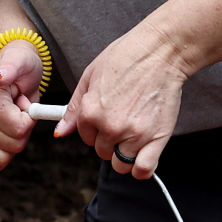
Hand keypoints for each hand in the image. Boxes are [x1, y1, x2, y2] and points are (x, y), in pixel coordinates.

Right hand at [0, 39, 46, 175]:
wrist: (9, 69)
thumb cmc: (19, 67)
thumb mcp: (21, 62)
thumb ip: (10, 70)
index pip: (19, 130)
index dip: (30, 119)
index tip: (23, 103)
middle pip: (13, 147)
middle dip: (23, 131)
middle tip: (17, 111)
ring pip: (3, 159)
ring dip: (14, 142)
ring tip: (11, 120)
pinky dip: (0, 158)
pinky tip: (3, 139)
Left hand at [57, 22, 186, 177]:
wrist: (161, 51)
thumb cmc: (127, 57)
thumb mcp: (91, 76)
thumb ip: (74, 107)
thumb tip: (61, 131)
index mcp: (90, 111)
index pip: (85, 137)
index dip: (95, 128)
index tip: (107, 118)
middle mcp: (110, 127)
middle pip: (102, 151)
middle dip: (110, 140)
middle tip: (124, 120)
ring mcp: (133, 135)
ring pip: (121, 164)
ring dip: (125, 154)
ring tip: (134, 134)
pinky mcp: (156, 138)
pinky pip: (143, 170)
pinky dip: (142, 169)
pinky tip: (142, 156)